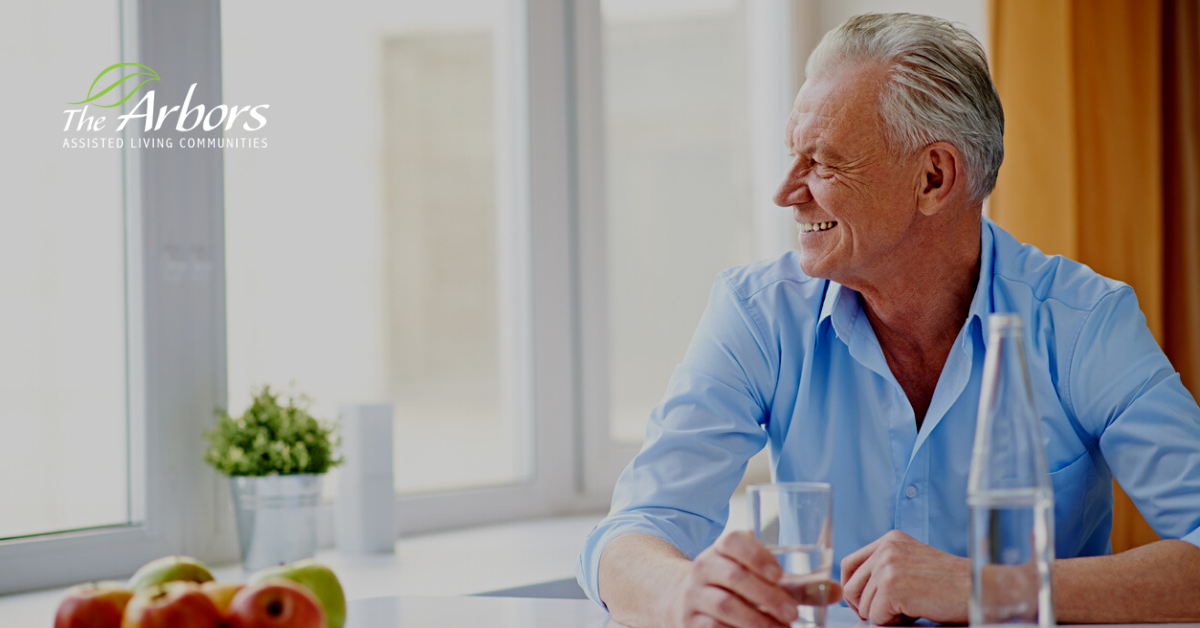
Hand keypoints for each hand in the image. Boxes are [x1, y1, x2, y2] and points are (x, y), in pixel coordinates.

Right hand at [662, 531, 840, 627]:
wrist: (685, 599)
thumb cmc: (736, 585)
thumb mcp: (761, 579)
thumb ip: (797, 585)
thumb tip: (836, 590)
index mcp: (723, 548)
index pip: (732, 540)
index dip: (755, 555)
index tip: (779, 573)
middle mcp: (705, 567)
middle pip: (732, 576)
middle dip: (765, 596)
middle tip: (793, 613)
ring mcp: (694, 595)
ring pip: (723, 606)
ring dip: (755, 620)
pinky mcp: (690, 621)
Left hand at [840, 530, 969, 624]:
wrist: (980, 588)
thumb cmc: (951, 583)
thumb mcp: (913, 563)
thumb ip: (885, 567)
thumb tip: (854, 592)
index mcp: (889, 539)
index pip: (849, 564)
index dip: (853, 589)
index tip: (865, 603)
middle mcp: (886, 548)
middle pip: (851, 588)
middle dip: (866, 607)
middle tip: (892, 613)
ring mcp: (888, 566)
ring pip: (863, 606)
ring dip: (884, 616)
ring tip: (911, 608)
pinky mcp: (892, 586)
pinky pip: (875, 617)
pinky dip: (893, 623)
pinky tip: (915, 613)